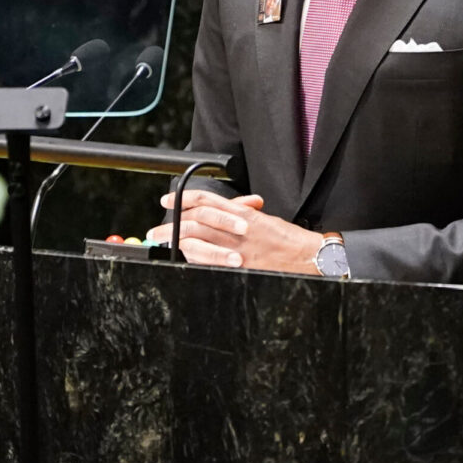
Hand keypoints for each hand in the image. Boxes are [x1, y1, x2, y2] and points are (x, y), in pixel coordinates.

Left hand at [149, 190, 322, 274]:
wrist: (306, 256)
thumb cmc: (288, 239)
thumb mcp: (265, 219)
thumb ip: (244, 214)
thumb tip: (232, 209)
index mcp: (243, 213)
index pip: (206, 200)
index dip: (183, 198)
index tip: (168, 200)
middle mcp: (237, 227)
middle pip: (195, 220)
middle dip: (171, 223)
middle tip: (156, 230)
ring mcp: (236, 247)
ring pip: (197, 239)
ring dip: (174, 241)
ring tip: (161, 243)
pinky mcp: (238, 264)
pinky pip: (207, 258)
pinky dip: (192, 256)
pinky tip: (181, 256)